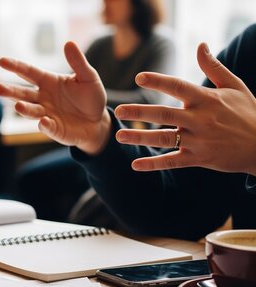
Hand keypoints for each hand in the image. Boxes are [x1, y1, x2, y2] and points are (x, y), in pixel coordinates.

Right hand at [0, 42, 111, 155]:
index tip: (1, 61)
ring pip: (30, 110)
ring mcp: (46, 114)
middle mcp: (42, 98)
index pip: (28, 72)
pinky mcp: (53, 129)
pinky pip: (46, 126)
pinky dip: (44, 124)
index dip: (15, 66)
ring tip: (18, 106)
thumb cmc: (91, 97)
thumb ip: (78, 62)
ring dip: (24, 109)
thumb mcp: (88, 77)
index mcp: (48, 82)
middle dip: (10, 91)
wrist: (97, 122)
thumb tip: (69, 43)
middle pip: (23, 93)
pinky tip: (43, 121)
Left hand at [114, 43, 255, 174]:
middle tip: (118, 111)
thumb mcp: (234, 87)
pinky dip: (154, 164)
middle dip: (140, 113)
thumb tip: (201, 45)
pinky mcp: (199, 158)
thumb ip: (213, 67)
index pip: (179, 87)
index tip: (139, 77)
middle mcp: (201, 120)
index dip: (159, 81)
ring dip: (141, 138)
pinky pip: (173, 161)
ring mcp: (199, 140)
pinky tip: (135, 165)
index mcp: (207, 100)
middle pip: (165, 115)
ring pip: (165, 139)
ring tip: (119, 136)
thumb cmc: (247, 113)